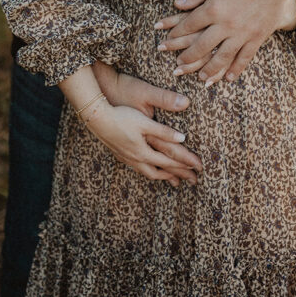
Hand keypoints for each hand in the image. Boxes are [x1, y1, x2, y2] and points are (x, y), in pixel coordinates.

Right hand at [91, 62, 201, 182]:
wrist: (95, 116)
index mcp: (144, 151)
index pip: (170, 161)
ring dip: (164, 176)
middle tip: (193, 181)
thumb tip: (183, 138)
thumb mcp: (144, 120)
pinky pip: (139, 168)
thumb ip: (163, 130)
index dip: (186, 164)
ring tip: (174, 181)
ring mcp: (127, 157)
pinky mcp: (120, 153)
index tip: (200, 168)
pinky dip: (150, 170)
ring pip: (149, 172)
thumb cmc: (121, 115)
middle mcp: (136, 158)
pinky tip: (150, 167)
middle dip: (178, 175)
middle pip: (161, 172)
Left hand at [155, 0, 294, 85]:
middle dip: (188, 56)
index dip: (176, 33)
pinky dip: (236, 69)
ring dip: (210, 69)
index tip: (168, 39)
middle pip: (202, 45)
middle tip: (179, 65)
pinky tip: (229, 78)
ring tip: (201, 78)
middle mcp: (226, 24)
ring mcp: (242, 32)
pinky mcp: (257, 37)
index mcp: (212, 8)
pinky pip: (245, 57)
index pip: (189, 25)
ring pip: (222, 57)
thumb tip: (177, 4)